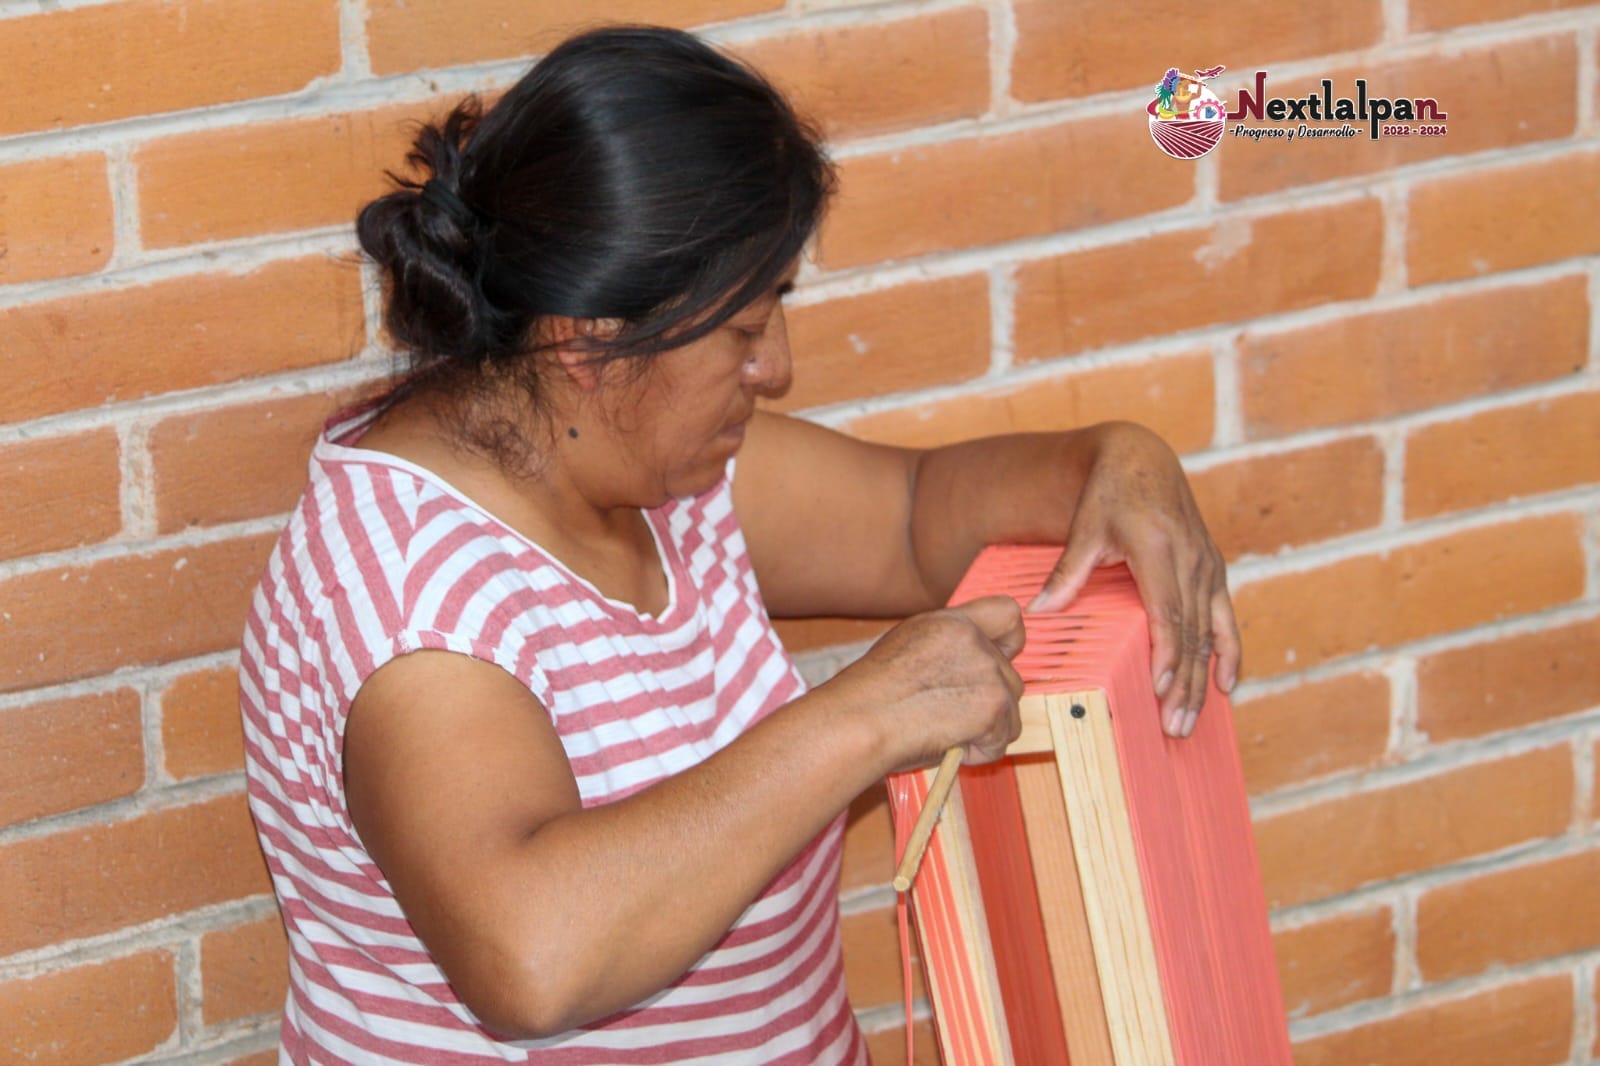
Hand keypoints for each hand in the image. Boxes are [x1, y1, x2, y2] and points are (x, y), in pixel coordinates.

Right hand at [835, 595, 1024, 770]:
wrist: (860, 720)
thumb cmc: (869, 698)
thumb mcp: (907, 649)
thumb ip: (946, 651)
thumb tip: (968, 675)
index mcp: (950, 623)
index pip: (1007, 614)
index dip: (1009, 643)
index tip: (999, 662)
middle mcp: (974, 640)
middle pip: (1011, 678)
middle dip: (989, 705)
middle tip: (951, 719)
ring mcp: (988, 672)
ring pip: (1009, 715)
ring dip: (984, 732)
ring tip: (941, 734)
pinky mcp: (994, 705)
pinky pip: (999, 742)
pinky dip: (976, 754)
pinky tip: (945, 745)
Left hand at [1026, 422, 1240, 738]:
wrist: (1143, 458)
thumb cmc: (1109, 493)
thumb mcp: (1084, 527)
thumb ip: (1068, 572)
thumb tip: (1038, 612)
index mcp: (1158, 549)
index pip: (1166, 612)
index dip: (1167, 654)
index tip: (1160, 690)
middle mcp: (1190, 560)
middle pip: (1191, 633)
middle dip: (1185, 685)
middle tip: (1174, 728)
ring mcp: (1207, 566)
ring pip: (1209, 633)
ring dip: (1203, 680)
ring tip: (1191, 721)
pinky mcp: (1213, 569)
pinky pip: (1225, 618)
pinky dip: (1228, 652)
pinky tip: (1228, 685)